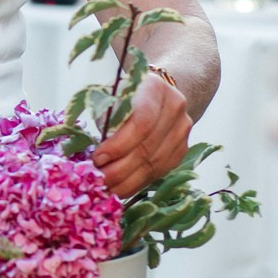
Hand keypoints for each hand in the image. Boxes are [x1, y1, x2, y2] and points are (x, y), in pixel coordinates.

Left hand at [92, 69, 191, 196]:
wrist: (156, 96)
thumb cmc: (125, 97)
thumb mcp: (111, 99)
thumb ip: (106, 120)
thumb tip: (95, 155)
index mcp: (155, 88)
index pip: (141, 123)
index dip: (119, 145)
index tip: (98, 158)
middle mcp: (175, 108)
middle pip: (148, 147)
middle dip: (119, 169)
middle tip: (98, 179)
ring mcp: (182, 130)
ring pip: (154, 164)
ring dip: (127, 181)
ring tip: (106, 188)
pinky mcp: (182, 149)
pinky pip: (159, 171)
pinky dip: (138, 183)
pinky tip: (120, 188)